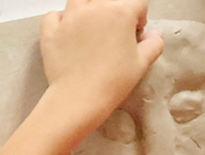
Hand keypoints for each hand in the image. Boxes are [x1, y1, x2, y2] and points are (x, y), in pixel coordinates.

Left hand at [40, 0, 162, 112]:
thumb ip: (153, 43)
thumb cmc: (115, 80)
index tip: (135, 33)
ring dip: (86, 8)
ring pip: (78, 1)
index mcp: (121, 11)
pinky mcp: (50, 31)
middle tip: (113, 30)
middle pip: (106, 0)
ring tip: (90, 27)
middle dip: (113, 10)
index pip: (136, 3)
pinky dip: (59, 20)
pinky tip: (66, 32)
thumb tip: (154, 35)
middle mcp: (94, 8)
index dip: (139, 17)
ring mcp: (69, 18)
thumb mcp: (143, 62)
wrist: (80, 96)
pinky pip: (52, 15)